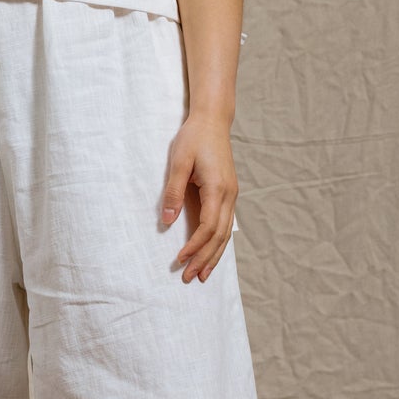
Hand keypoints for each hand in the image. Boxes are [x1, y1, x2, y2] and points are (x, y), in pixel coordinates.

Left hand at [159, 109, 237, 281]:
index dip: (194, 246)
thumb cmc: (194, 138)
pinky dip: (219, 243)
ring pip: (226, 234)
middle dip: (205, 258)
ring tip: (202, 275)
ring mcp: (232, 195)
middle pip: (219, 236)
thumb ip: (173, 191)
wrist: (213, 121)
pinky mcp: (229, 194)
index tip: (180, 259)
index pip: (208, 227)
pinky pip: (226, 225)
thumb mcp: (178, 162)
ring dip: (214, 256)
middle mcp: (230, 195)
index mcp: (218, 188)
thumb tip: (167, 220)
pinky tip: (212, 254)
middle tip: (190, 278)